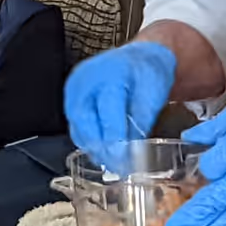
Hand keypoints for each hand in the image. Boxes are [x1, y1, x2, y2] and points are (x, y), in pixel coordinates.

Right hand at [63, 41, 177, 155]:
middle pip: (86, 122)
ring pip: (78, 127)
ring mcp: (75, 89)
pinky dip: (90, 141)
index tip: (124, 159)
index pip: (108, 112)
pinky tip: (104, 150)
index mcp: (110, 73)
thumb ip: (141, 121)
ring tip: (114, 162)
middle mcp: (86, 79)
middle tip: (119, 166)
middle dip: (102, 148)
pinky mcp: (71, 99)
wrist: (139, 59)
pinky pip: (76, 126)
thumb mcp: (153, 95)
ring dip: (95, 148)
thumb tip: (131, 149)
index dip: (115, 139)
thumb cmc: (148, 73)